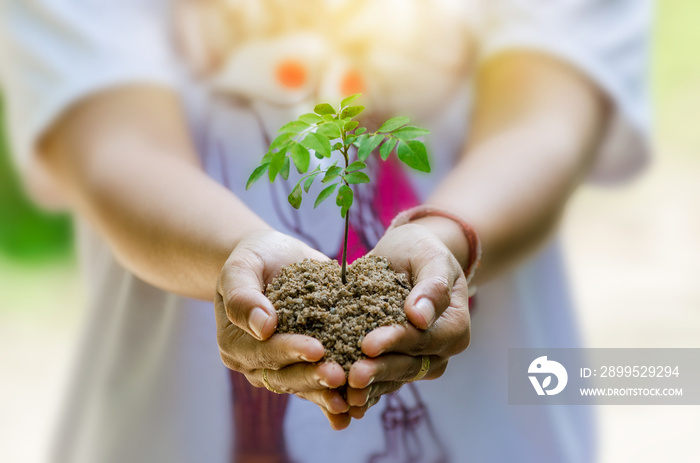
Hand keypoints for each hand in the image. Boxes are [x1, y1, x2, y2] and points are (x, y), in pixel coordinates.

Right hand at [215, 230, 350, 428]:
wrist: (274, 259)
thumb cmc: (256, 258)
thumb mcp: (243, 266)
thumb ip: (243, 295)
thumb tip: (263, 328)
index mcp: (234, 342)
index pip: (262, 350)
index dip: (289, 351)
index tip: (316, 349)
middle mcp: (254, 363)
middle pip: (283, 376)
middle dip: (312, 376)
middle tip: (339, 376)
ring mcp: (278, 369)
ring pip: (301, 386)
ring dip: (325, 393)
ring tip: (350, 394)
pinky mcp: (301, 368)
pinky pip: (315, 387)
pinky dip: (332, 398)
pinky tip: (353, 406)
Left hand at [345, 222, 470, 409]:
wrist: (408, 256)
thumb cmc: (421, 252)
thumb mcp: (430, 258)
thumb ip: (432, 286)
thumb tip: (421, 317)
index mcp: (454, 327)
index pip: (424, 338)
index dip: (396, 342)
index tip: (368, 344)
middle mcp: (439, 352)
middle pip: (409, 365)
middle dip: (380, 370)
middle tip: (352, 375)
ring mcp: (418, 362)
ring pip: (394, 379)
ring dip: (370, 386)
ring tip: (345, 390)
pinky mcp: (395, 364)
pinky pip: (381, 382)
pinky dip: (364, 389)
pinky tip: (341, 396)